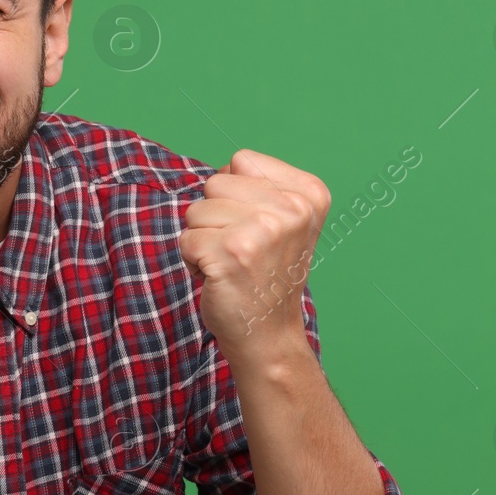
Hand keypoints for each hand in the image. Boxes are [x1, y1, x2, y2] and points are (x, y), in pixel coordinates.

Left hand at [179, 148, 329, 358]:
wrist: (268, 333)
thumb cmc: (266, 273)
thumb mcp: (285, 221)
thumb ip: (260, 187)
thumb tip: (223, 170)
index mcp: (309, 193)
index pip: (241, 161)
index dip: (234, 194)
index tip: (256, 227)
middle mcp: (292, 209)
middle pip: (215, 183)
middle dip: (215, 216)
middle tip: (240, 249)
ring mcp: (263, 230)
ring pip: (196, 210)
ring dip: (203, 239)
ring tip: (230, 263)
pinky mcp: (231, 253)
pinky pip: (186, 239)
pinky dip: (192, 261)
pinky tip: (219, 277)